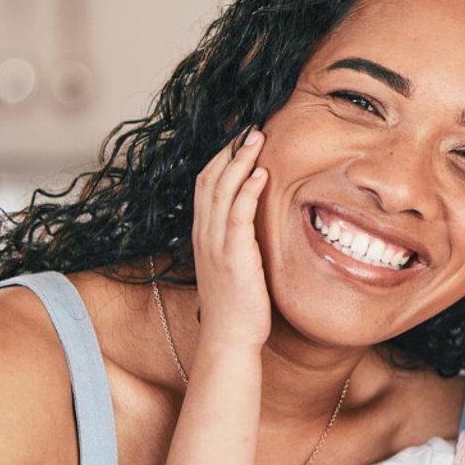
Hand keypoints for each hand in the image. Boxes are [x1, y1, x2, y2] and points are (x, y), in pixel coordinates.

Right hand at [190, 128, 272, 353]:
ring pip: (222, 190)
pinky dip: (247, 190)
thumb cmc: (236, 306)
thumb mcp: (233, 265)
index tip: (239, 136)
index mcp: (204, 234)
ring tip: (257, 136)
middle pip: (210, 178)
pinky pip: (237, 215)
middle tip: (249, 125)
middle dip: (229, 149)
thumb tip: (253, 224)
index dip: (221, 157)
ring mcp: (216, 244)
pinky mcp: (233, 256)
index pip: (206, 184)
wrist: (229, 338)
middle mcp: (204, 234)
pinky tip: (261, 173)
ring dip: (240, 160)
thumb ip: (237, 241)